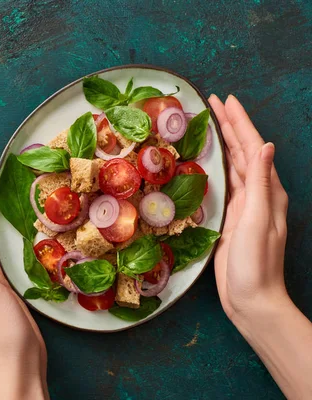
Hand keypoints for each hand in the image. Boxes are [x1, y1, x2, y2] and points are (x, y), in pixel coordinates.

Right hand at [209, 94, 289, 320]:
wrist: (253, 300)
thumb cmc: (256, 265)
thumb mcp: (258, 222)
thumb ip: (261, 184)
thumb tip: (266, 146)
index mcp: (267, 192)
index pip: (252, 148)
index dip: (239, 123)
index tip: (225, 100)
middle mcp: (259, 195)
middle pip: (243, 152)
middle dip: (230, 126)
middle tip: (213, 104)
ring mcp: (246, 207)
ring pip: (234, 166)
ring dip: (224, 143)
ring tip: (211, 124)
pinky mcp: (233, 219)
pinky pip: (226, 184)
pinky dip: (218, 167)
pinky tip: (210, 162)